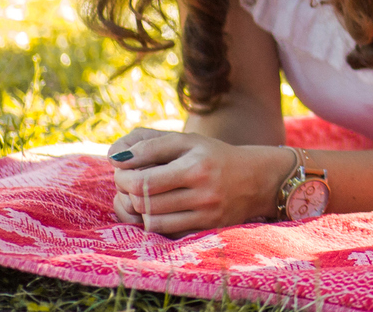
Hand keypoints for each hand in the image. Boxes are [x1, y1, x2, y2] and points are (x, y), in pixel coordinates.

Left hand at [106, 128, 296, 233]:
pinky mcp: (206, 229)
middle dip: (127, 190)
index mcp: (197, 165)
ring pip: (151, 219)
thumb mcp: (188, 141)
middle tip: (127, 181)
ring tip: (142, 194)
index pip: (144, 179)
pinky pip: (166, 232)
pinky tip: (158, 208)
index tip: (121, 167)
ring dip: (138, 207)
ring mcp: (206, 214)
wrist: (257, 179)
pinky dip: (154, 221)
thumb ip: (151, 144)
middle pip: (144, 201)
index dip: (123, 175)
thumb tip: (115, 158)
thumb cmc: (214, 156)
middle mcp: (203, 192)